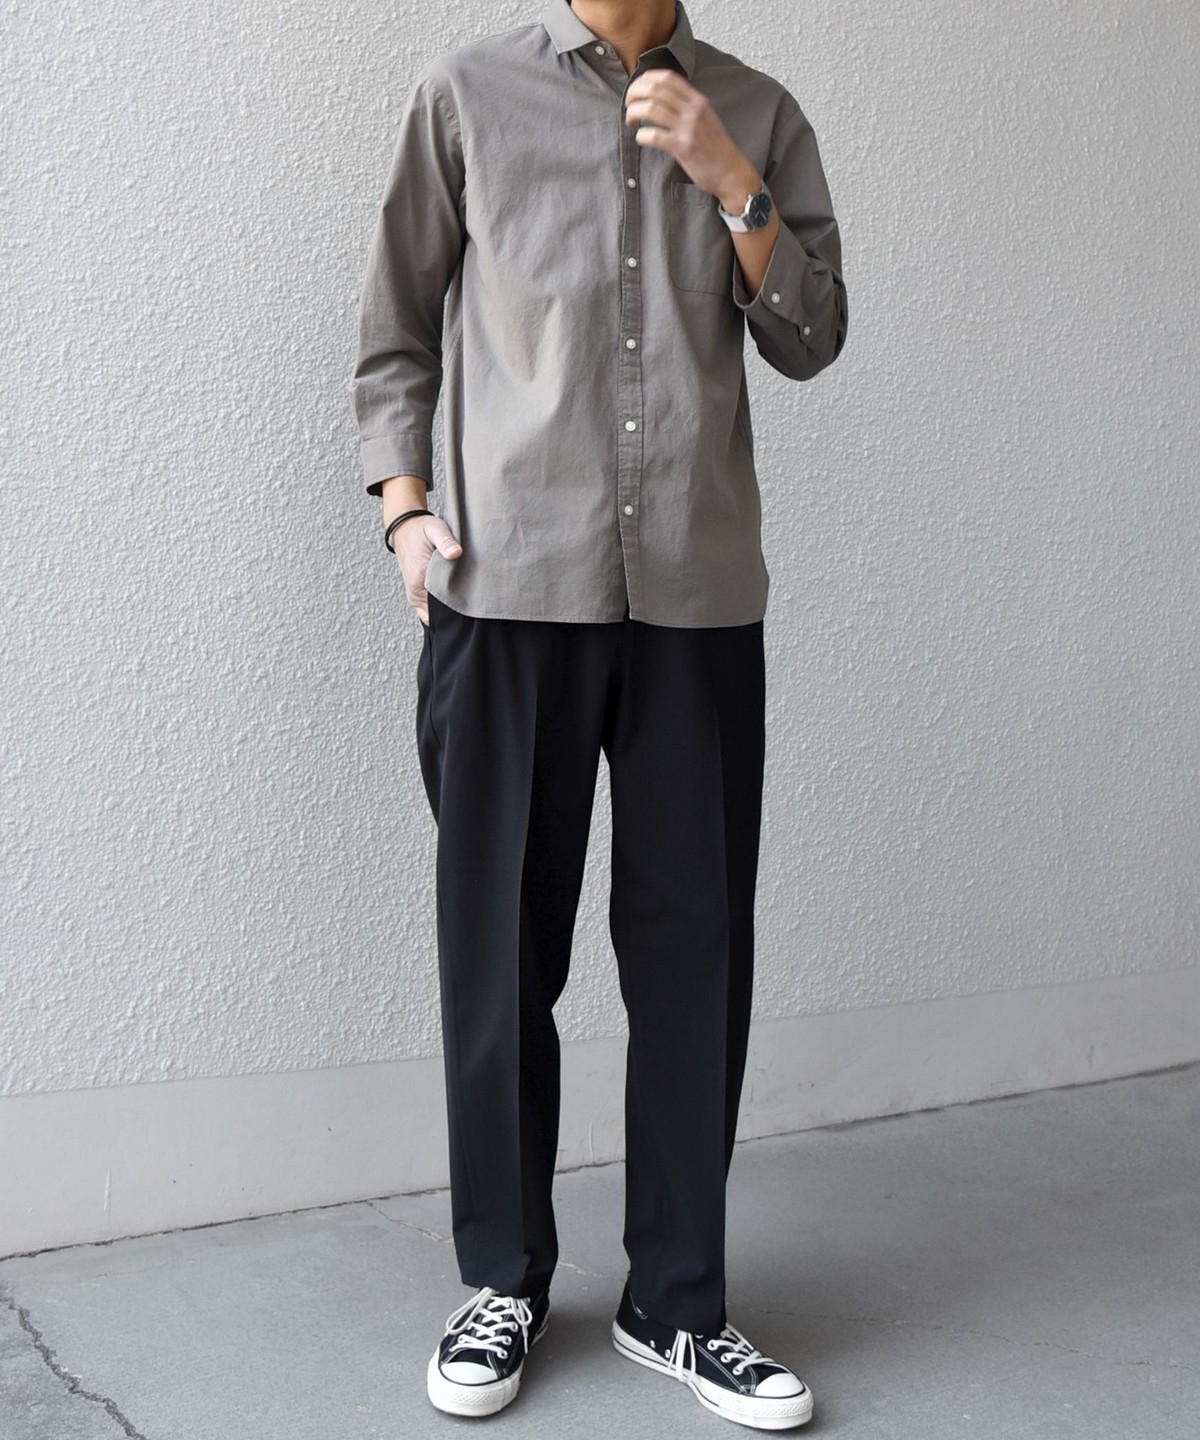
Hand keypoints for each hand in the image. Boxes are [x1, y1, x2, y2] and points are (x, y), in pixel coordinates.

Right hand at [392, 513, 462, 625]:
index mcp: (420, 579)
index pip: (442, 607)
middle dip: (455, 611)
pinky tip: (454, 599)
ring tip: (464, 600)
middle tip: (472, 603)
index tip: (473, 601)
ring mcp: (414, 596)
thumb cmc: (421, 529)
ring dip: (448, 610)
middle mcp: (415, 592)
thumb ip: (446, 541)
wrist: (404, 529)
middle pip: (439, 615)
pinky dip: (441, 609)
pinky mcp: (416, 595)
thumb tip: (456, 553)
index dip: (459, 606)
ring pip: (434, 615)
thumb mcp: (435, 528)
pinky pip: (429, 611)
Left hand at [624, 69, 759, 211]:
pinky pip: (655, 136)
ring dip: (634, 112)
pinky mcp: (684, 148)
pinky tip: (641, 138)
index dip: (647, 79)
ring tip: (630, 120)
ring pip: (652, 109)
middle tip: (628, 104)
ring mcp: (689, 128)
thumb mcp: (706, 119)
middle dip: (635, 93)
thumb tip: (663, 99)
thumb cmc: (716, 149)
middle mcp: (693, 110)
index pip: (668, 77)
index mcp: (698, 100)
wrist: (731, 173)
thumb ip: (688, 107)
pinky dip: (642, 135)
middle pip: (656, 89)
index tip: (637, 88)